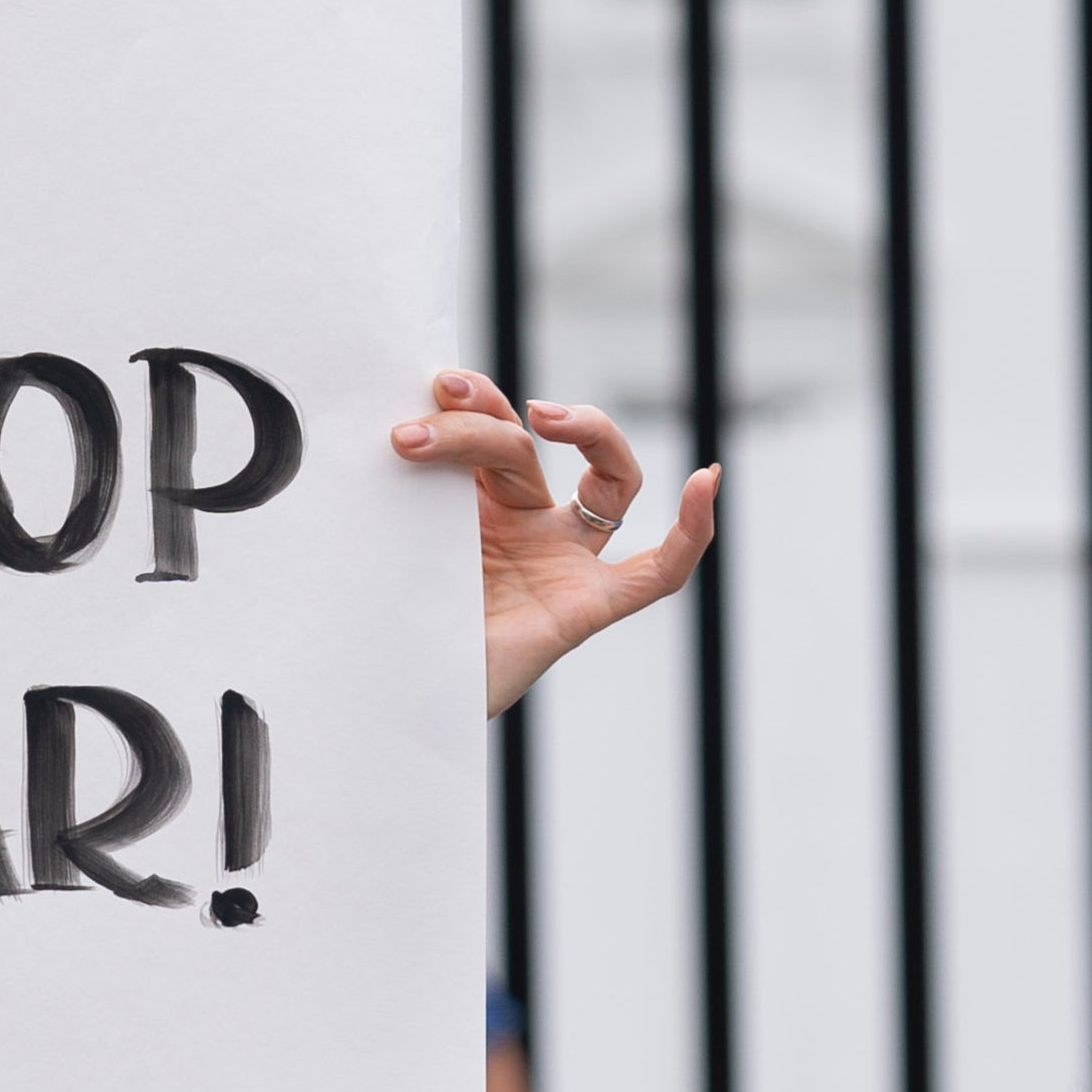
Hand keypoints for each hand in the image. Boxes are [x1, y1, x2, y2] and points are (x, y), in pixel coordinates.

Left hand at [394, 370, 717, 714]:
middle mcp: (525, 529)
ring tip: (543, 415)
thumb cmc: (388, 627)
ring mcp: (562, 565)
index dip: (470, 407)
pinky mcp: (587, 608)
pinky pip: (658, 572)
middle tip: (443, 398)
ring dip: (589, 432)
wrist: (394, 704)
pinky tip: (706, 482)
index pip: (490, 437)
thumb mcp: (392, 543)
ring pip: (606, 486)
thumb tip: (386, 425)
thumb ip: (400, 494)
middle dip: (484, 419)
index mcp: (477, 510)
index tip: (436, 387)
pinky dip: (692, 531)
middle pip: (527, 452)